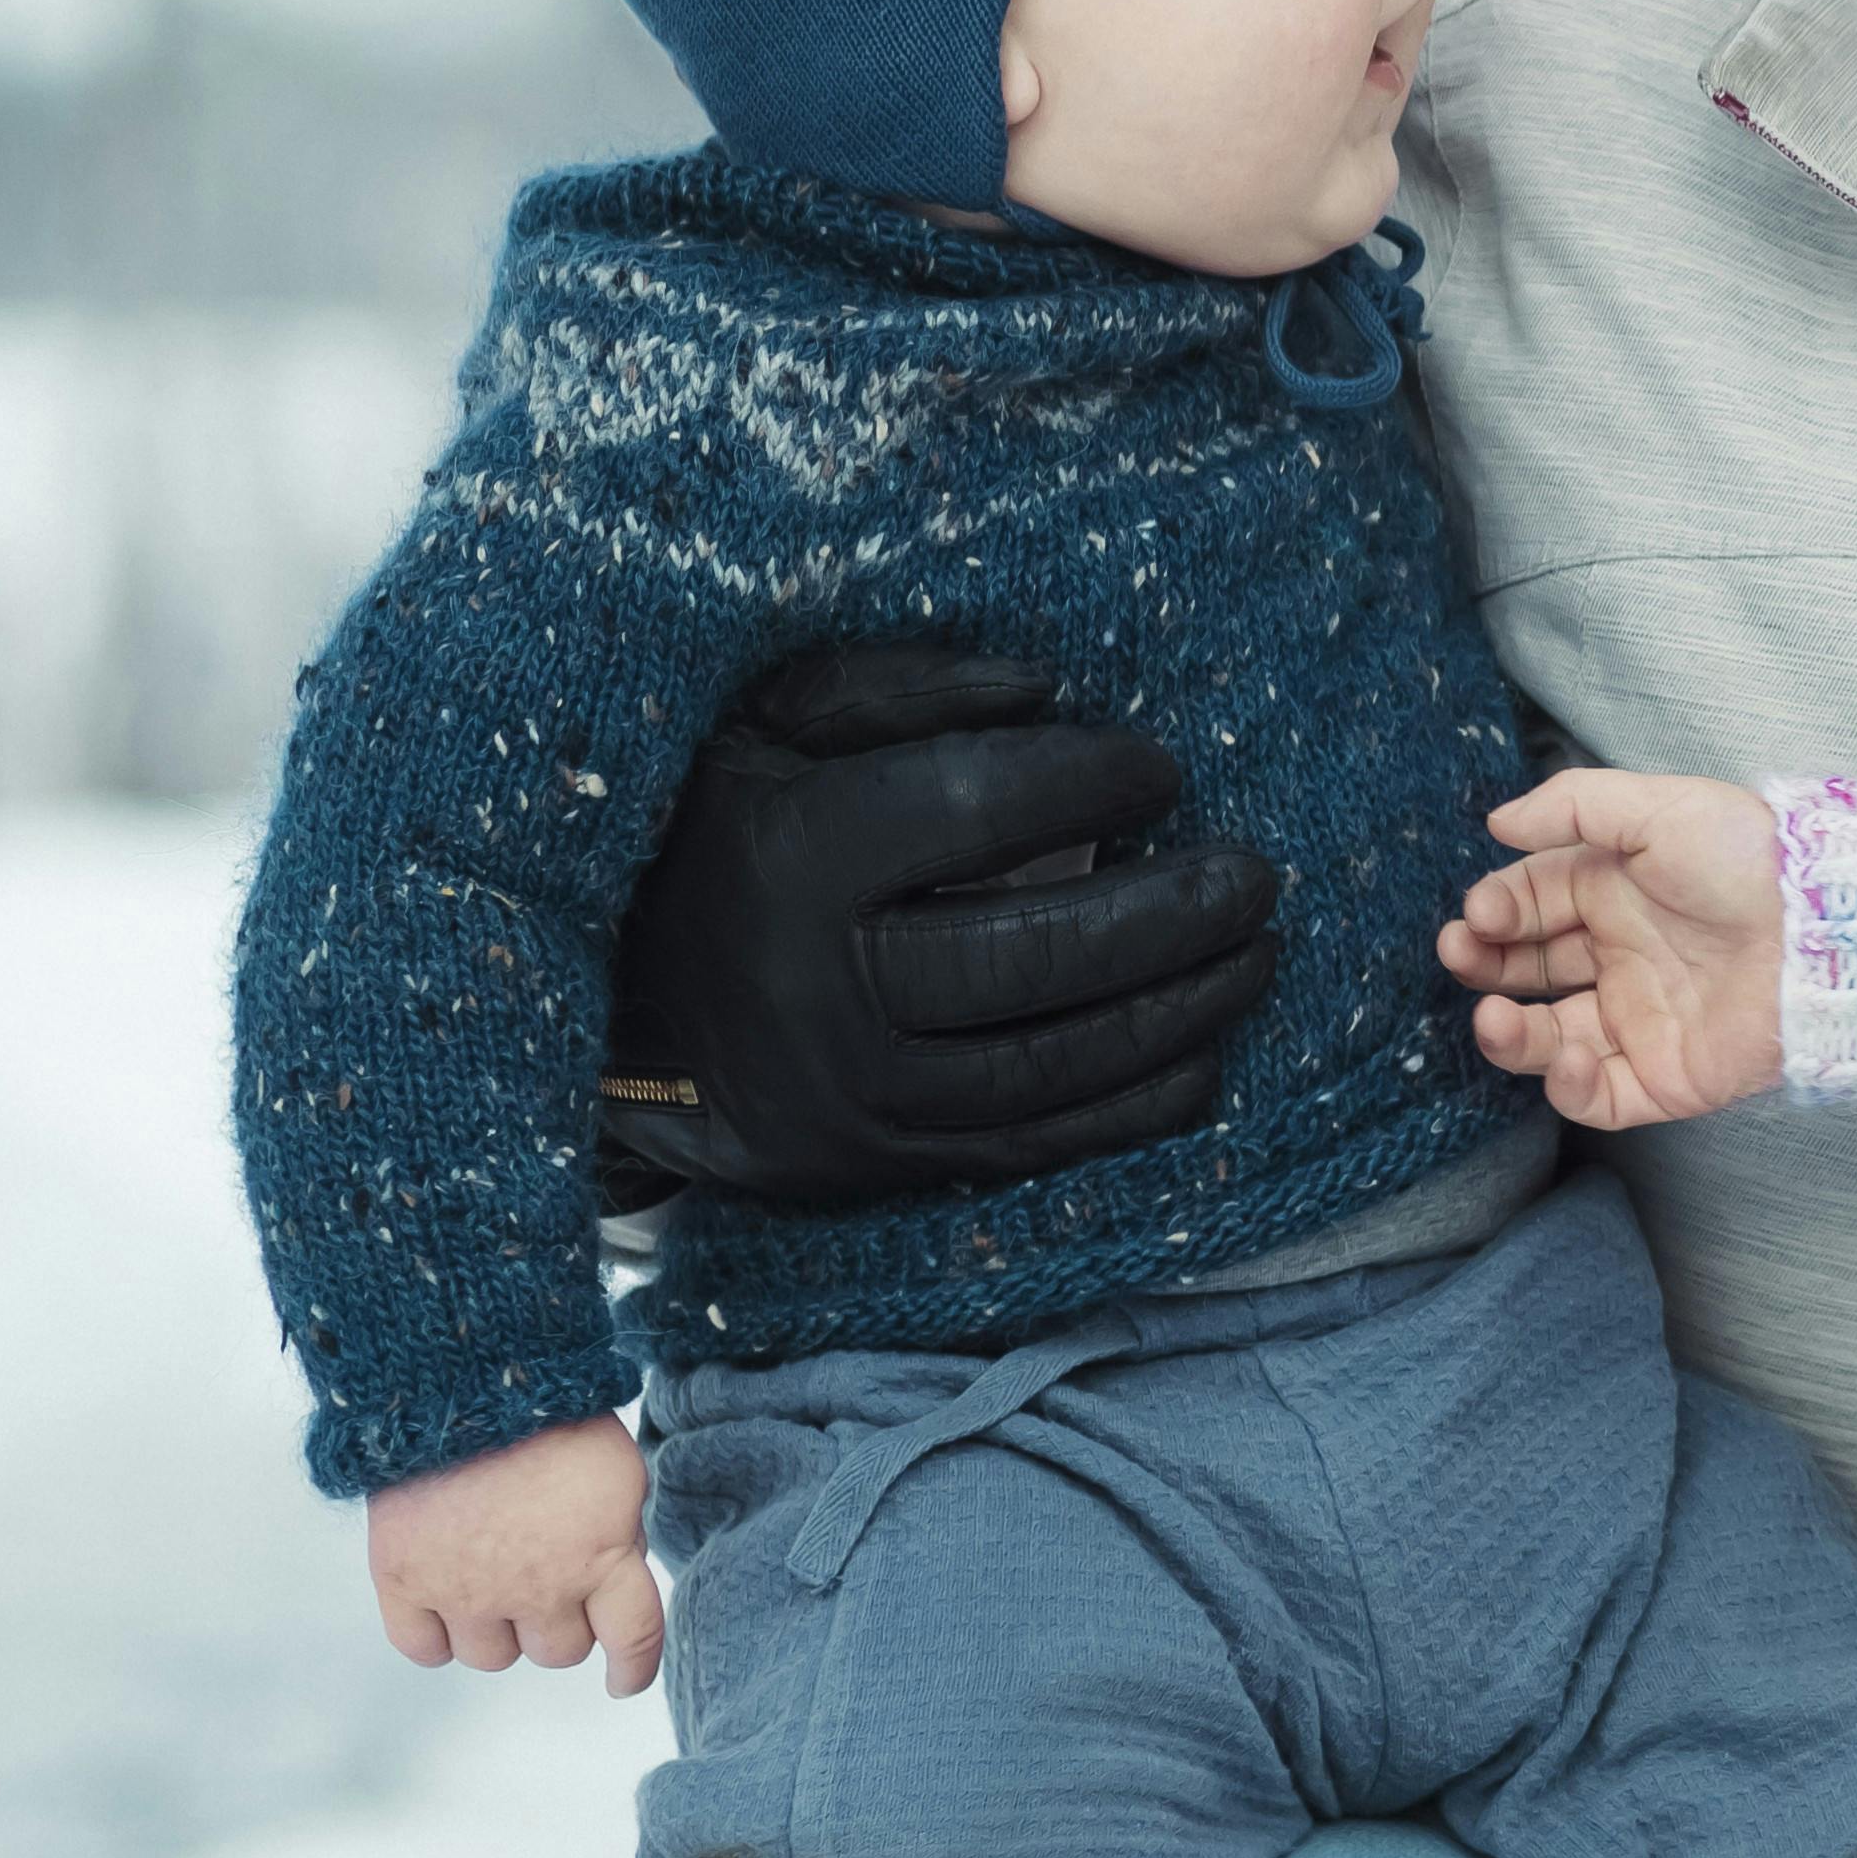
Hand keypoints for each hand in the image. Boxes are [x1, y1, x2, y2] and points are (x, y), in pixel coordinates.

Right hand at [365, 1411, 664, 1694]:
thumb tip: (609, 1589)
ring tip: (493, 1576)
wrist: (462, 1378)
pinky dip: (437, 1636)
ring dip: (500, 1630)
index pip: (633, 1639)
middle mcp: (537, 1587)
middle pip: (558, 1651)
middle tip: (544, 1573)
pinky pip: (424, 1649)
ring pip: (493, 1657)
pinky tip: (446, 1604)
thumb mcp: (617, 1473)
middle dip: (559, 1621)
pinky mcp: (405, 1581)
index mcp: (602, 1556)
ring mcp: (466, 1591)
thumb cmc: (549, 1417)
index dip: (634, 1667)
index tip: (623, 1680)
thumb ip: (618, 1539)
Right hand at [602, 642, 1279, 1208]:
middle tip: (1258, 874)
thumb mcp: (766, 723)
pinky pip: (1027, 1147)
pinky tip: (1203, 1057)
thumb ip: (899, 691)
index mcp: (788, 858)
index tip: (1165, 764)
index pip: (975, 812)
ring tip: (1256, 953)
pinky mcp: (870, 1166)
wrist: (598, 1000)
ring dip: (1173, 1012)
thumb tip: (1051, 690)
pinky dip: (1128, 1108)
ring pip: (1044, 1063)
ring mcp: (845, 1097)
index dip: (1088, 782)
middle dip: (1164, 916)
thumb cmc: (707, 828)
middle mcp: (816, 991)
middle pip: (1027, 956)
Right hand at [1442, 771, 1791, 1129]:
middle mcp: (1621, 958)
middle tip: (1459, 957)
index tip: (1478, 915)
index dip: (1496, 912)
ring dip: (1509, 1034)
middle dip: (1484, 967)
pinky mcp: (1665, 1078)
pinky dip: (1569, 1085)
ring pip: (1550, 1040)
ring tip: (1491, 1017)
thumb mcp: (1658, 808)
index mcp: (1615, 894)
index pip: (1532, 906)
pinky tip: (1566, 1055)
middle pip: (1529, 973)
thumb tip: (1497, 823)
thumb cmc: (1746, 859)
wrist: (1823, 931)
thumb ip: (1573, 807)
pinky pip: (1600, 1096)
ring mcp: (1639, 1022)